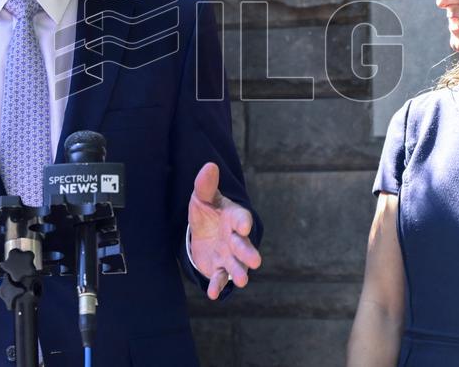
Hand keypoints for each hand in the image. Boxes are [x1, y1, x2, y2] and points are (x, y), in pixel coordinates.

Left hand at [188, 162, 261, 299]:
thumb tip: (209, 165)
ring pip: (236, 265)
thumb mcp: (203, 197)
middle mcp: (235, 238)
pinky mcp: (219, 268)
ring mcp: (228, 255)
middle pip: (243, 246)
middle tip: (255, 261)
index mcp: (234, 217)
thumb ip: (206, 185)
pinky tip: (212, 294)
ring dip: (239, 272)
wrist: (203, 231)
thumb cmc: (207, 211)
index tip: (243, 226)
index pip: (241, 218)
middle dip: (248, 253)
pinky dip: (218, 285)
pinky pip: (220, 278)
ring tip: (243, 281)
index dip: (243, 222)